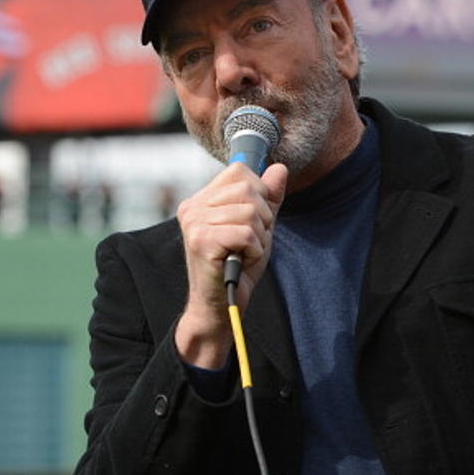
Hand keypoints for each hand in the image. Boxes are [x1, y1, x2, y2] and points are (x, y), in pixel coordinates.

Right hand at [174, 161, 287, 368]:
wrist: (221, 306)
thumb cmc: (238, 265)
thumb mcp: (259, 226)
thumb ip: (269, 197)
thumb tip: (280, 168)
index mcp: (202, 199)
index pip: (240, 171)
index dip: (259, 193)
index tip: (254, 220)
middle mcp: (193, 207)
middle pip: (248, 189)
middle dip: (263, 218)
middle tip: (250, 242)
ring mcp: (194, 223)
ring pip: (250, 212)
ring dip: (259, 237)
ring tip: (245, 253)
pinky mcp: (201, 241)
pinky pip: (246, 233)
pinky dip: (254, 250)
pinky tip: (241, 261)